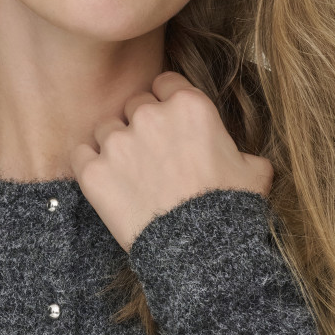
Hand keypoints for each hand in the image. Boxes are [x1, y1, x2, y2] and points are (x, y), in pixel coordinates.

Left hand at [70, 70, 274, 252]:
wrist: (201, 251)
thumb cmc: (230, 210)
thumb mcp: (254, 170)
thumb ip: (241, 149)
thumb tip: (242, 158)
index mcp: (189, 105)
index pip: (164, 83)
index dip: (166, 103)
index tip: (168, 124)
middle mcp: (149, 115)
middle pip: (134, 105)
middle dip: (142, 126)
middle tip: (152, 156)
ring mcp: (118, 143)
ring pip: (105, 129)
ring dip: (115, 147)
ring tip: (130, 175)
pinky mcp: (94, 171)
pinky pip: (80, 154)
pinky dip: (89, 165)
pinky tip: (106, 182)